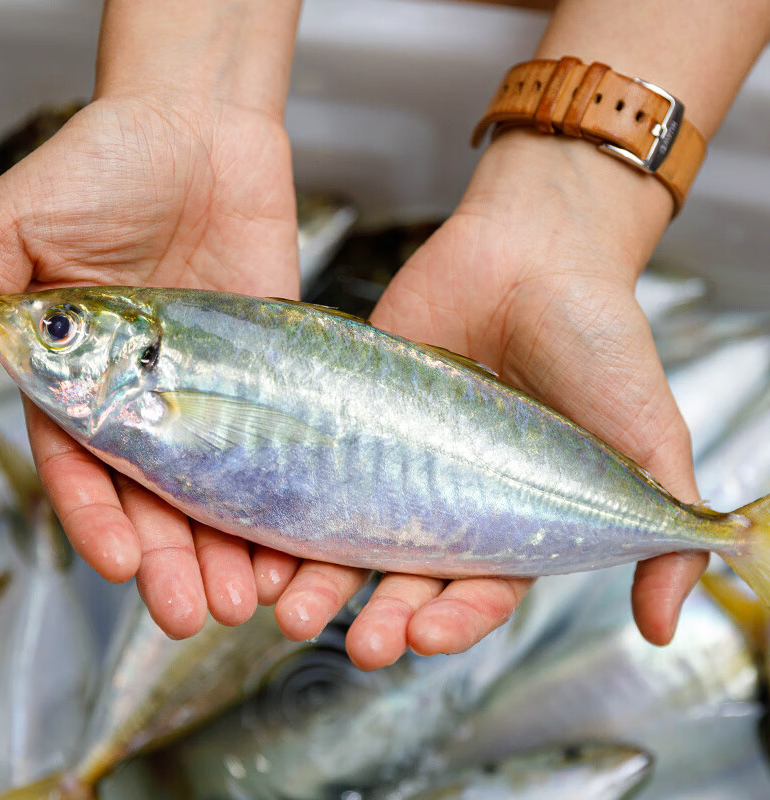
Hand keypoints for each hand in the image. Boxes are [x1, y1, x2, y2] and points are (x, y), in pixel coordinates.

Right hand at [0, 95, 300, 636]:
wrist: (201, 130)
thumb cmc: (102, 166)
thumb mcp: (15, 227)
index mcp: (81, 379)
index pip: (84, 471)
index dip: (98, 521)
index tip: (121, 563)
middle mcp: (148, 395)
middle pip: (157, 499)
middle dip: (174, 560)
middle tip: (198, 612)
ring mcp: (214, 389)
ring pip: (220, 487)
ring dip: (230, 548)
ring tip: (249, 598)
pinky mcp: (270, 373)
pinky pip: (278, 443)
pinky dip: (284, 493)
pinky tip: (295, 540)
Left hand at [264, 131, 703, 668]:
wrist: (535, 249)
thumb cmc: (598, 339)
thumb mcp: (648, 434)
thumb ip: (658, 523)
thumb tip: (666, 627)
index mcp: (515, 514)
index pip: (480, 589)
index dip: (453, 620)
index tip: (423, 635)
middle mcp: (451, 495)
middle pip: (409, 575)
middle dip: (380, 614)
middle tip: (356, 643)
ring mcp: (399, 456)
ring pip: (354, 534)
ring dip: (323, 579)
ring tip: (291, 607)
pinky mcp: (357, 412)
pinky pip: (320, 465)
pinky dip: (292, 502)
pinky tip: (264, 535)